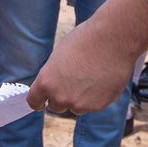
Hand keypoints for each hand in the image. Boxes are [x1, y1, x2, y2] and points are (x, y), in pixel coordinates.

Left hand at [27, 16, 144, 115]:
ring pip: (76, 107)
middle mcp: (61, 96)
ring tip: (92, 77)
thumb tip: (56, 84)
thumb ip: (55, 74)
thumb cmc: (86, 40)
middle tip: (72, 83)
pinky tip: (103, 79)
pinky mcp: (99, 106)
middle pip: (56, 107)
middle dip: (61, 98)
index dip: (38, 101)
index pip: (34, 101)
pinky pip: (94, 105)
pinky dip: (97, 97)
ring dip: (80, 98)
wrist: (113, 39)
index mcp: (47, 82)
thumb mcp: (60, 55)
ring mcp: (81, 104)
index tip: (41, 102)